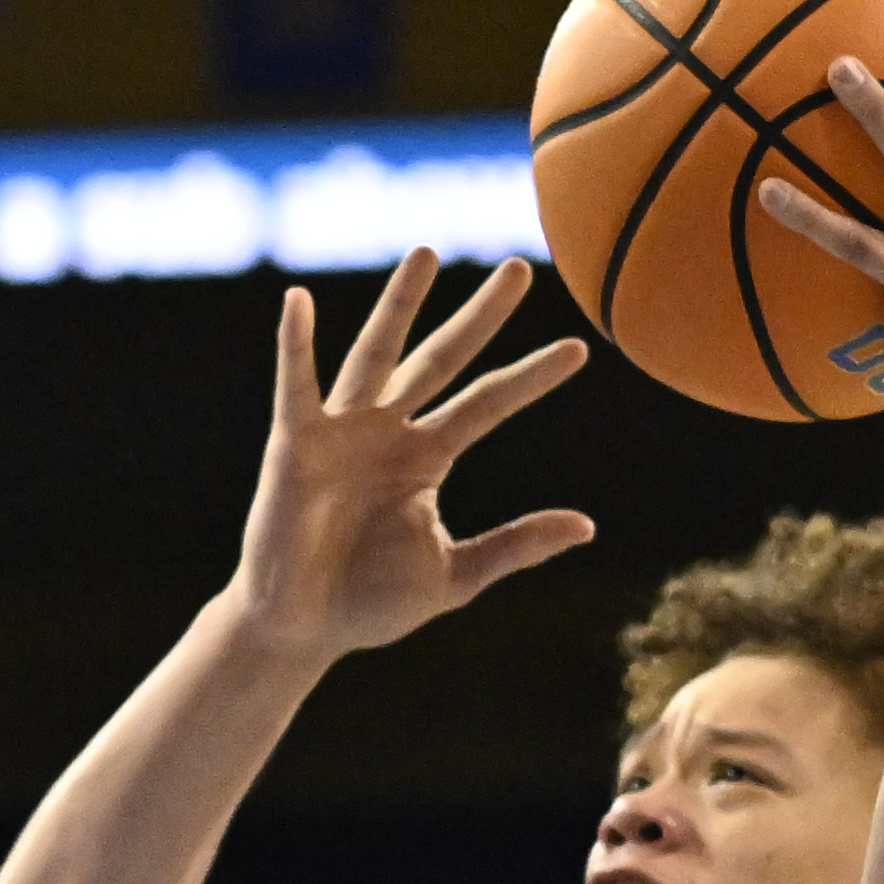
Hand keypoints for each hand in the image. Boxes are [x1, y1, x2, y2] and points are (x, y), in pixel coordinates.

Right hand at [225, 249, 595, 663]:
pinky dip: (295, 344)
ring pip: (378, 354)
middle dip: (480, 317)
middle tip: (520, 269)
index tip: (578, 349)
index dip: (530, 378)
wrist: (301, 631)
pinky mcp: (296, 445)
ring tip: (428, 253)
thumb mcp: (455, 574)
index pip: (488, 405)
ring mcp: (342, 432)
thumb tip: (588, 526)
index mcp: (426, 458)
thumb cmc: (368, 603)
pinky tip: (299, 301)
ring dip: (400, 303)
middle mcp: (388, 432)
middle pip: (443, 360)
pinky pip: (297, 387)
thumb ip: (516, 546)